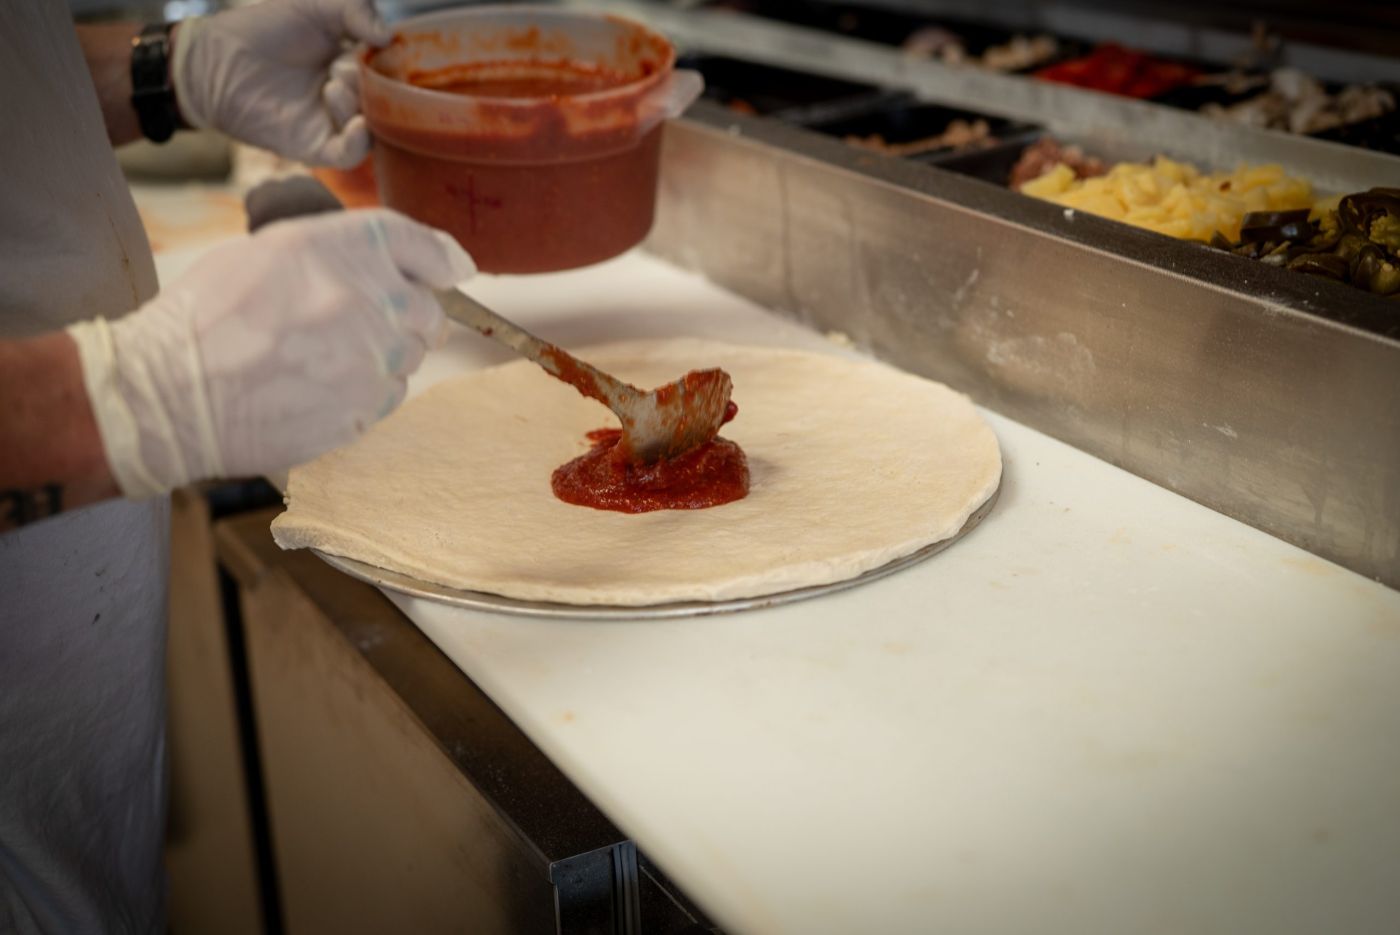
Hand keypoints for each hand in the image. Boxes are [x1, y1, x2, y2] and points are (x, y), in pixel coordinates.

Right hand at [67, 210, 475, 497]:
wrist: (171, 390)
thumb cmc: (208, 316)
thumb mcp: (273, 249)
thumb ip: (346, 249)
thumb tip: (424, 262)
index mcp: (346, 248)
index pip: (423, 246)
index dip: (441, 260)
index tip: (453, 271)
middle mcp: (372, 299)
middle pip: (428, 312)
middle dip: (407, 318)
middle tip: (362, 325)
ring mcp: (374, 360)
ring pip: (409, 358)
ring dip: (382, 357)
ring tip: (321, 358)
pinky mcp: (365, 410)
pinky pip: (387, 398)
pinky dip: (364, 393)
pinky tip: (316, 388)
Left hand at [171, 0, 390, 167]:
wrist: (216, 59)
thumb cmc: (262, 29)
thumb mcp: (315, 6)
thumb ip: (356, 9)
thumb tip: (388, 37)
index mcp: (353, 63)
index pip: (391, 70)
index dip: (391, 61)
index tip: (381, 49)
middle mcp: (348, 95)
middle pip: (385, 100)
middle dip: (372, 84)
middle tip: (343, 67)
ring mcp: (333, 122)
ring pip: (372, 127)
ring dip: (361, 106)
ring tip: (332, 85)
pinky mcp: (314, 146)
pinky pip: (348, 155)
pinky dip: (358, 142)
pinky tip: (356, 123)